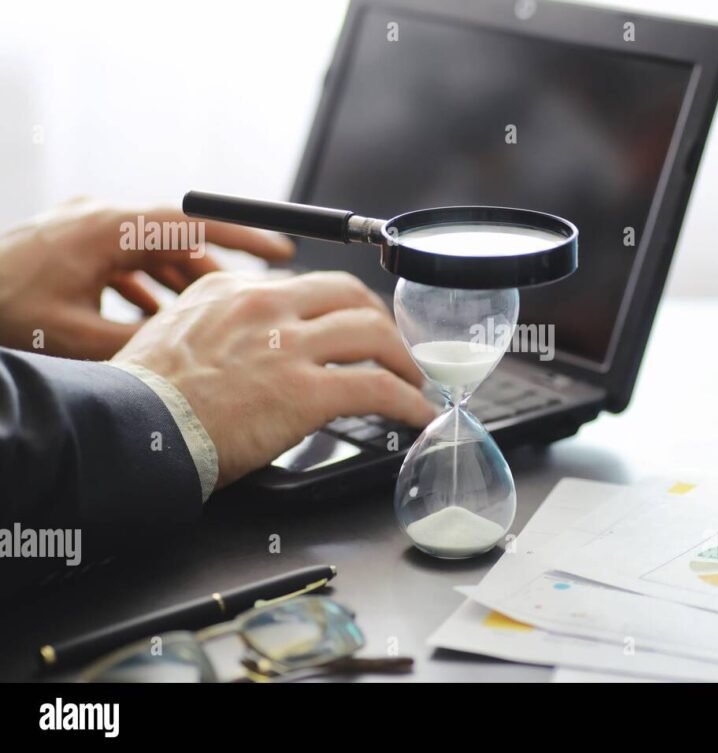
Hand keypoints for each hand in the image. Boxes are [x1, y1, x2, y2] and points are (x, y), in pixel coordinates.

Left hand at [0, 197, 293, 359]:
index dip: (242, 238)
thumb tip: (198, 352)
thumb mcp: (81, 340)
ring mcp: (80, 230)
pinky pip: (123, 259)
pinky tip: (154, 318)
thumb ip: (147, 342)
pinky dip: (146, 284)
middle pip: (176, 238)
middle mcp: (96, 219)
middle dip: (213, 271)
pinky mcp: (67, 246)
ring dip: (178, 282)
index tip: (280, 252)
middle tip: (248, 302)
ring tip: (205, 318)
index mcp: (106, 230)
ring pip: (150, 251)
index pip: (192, 223)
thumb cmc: (0, 317)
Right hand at [113, 271, 436, 486]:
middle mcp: (267, 306)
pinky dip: (407, 401)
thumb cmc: (146, 397)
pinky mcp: (305, 391)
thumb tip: (252, 341)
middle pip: (351, 295)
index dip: (342, 308)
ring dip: (403, 360)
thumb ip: (222, 324)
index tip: (353, 327)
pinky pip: (377, 388)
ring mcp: (289, 345)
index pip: (308, 285)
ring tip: (413, 381)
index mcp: (235, 290)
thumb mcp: (177, 332)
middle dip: (382, 322)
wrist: (132, 430)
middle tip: (394, 348)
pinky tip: (416, 414)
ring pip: (373, 333)